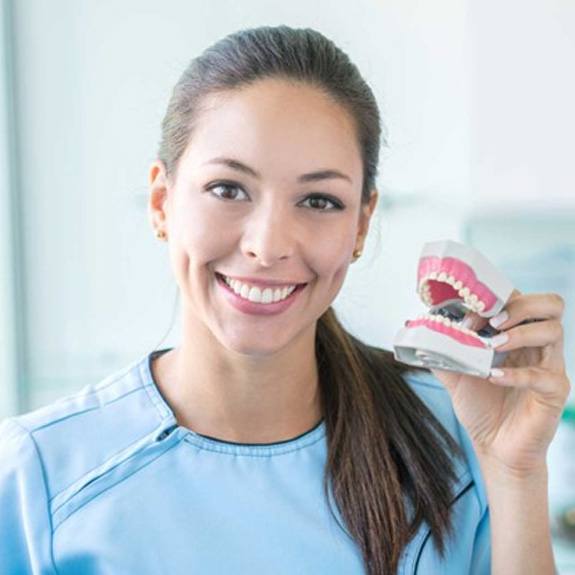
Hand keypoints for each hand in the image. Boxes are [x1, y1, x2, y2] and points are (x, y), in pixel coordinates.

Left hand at [431, 289, 570, 476]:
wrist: (494, 448)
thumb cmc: (482, 408)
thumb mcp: (455, 375)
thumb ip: (442, 351)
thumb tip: (418, 328)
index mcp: (517, 336)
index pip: (520, 299)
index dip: (494, 300)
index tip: (468, 317)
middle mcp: (537, 346)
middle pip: (550, 305)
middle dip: (520, 305)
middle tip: (493, 323)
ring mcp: (550, 367)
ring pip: (554, 331)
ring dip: (521, 333)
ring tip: (494, 346)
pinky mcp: (554, 392)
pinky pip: (546, 375)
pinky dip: (518, 374)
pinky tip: (494, 377)